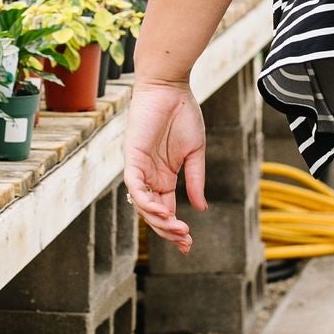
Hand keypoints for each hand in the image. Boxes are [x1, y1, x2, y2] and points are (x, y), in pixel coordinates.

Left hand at [124, 78, 208, 252]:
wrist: (171, 88)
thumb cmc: (183, 114)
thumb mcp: (195, 153)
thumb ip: (195, 180)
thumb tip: (201, 208)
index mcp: (164, 176)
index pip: (166, 209)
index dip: (175, 229)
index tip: (189, 245)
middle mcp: (149, 176)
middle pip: (154, 213)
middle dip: (168, 230)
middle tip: (184, 241)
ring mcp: (140, 167)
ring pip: (142, 204)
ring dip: (158, 220)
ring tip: (177, 229)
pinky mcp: (132, 157)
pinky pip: (134, 186)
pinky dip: (146, 201)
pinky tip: (162, 212)